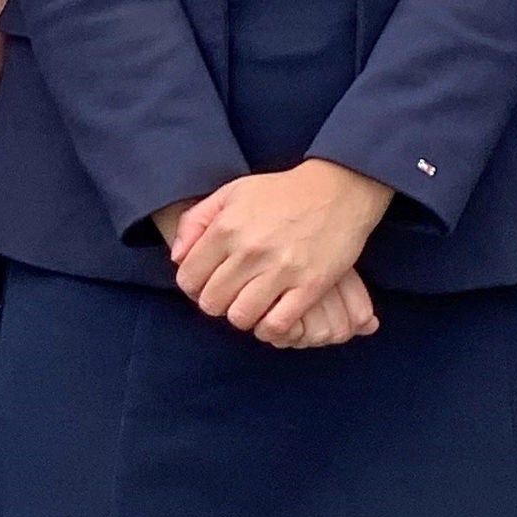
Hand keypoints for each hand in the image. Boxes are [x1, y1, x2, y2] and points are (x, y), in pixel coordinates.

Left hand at [158, 158, 391, 342]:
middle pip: (212, 302)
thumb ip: (196, 221)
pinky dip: (271, 327)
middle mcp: (250, 250)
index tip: (209, 284)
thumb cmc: (283, 192)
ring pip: (241, 317)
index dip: (195, 287)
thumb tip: (177, 257)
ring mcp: (281, 269)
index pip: (189, 278)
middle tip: (232, 295)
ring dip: (244, 316)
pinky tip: (274, 315)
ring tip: (253, 304)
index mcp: (227, 228)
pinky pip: (277, 324)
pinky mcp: (310, 285)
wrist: (339, 189)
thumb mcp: (232, 193)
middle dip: (218, 303)